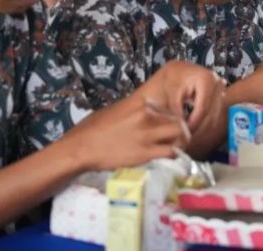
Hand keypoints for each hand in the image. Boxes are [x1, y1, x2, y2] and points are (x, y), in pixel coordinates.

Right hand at [65, 98, 189, 170]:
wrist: (81, 148)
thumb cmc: (93, 130)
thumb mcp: (116, 111)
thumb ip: (134, 110)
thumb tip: (144, 113)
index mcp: (140, 103)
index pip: (168, 106)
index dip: (172, 117)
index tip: (171, 125)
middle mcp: (147, 115)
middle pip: (179, 119)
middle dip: (182, 130)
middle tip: (179, 139)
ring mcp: (147, 134)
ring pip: (180, 134)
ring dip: (182, 142)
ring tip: (178, 148)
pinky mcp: (146, 152)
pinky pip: (171, 152)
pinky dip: (174, 155)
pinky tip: (170, 158)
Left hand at [139, 61, 225, 131]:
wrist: (179, 70)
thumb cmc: (174, 79)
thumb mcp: (172, 93)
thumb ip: (177, 110)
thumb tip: (182, 128)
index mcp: (206, 79)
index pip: (203, 107)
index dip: (195, 122)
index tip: (186, 132)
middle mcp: (217, 83)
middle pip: (211, 112)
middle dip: (199, 126)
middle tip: (187, 136)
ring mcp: (221, 89)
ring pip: (214, 114)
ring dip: (203, 125)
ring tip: (189, 132)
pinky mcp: (221, 94)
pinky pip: (215, 112)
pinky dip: (205, 120)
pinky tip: (195, 126)